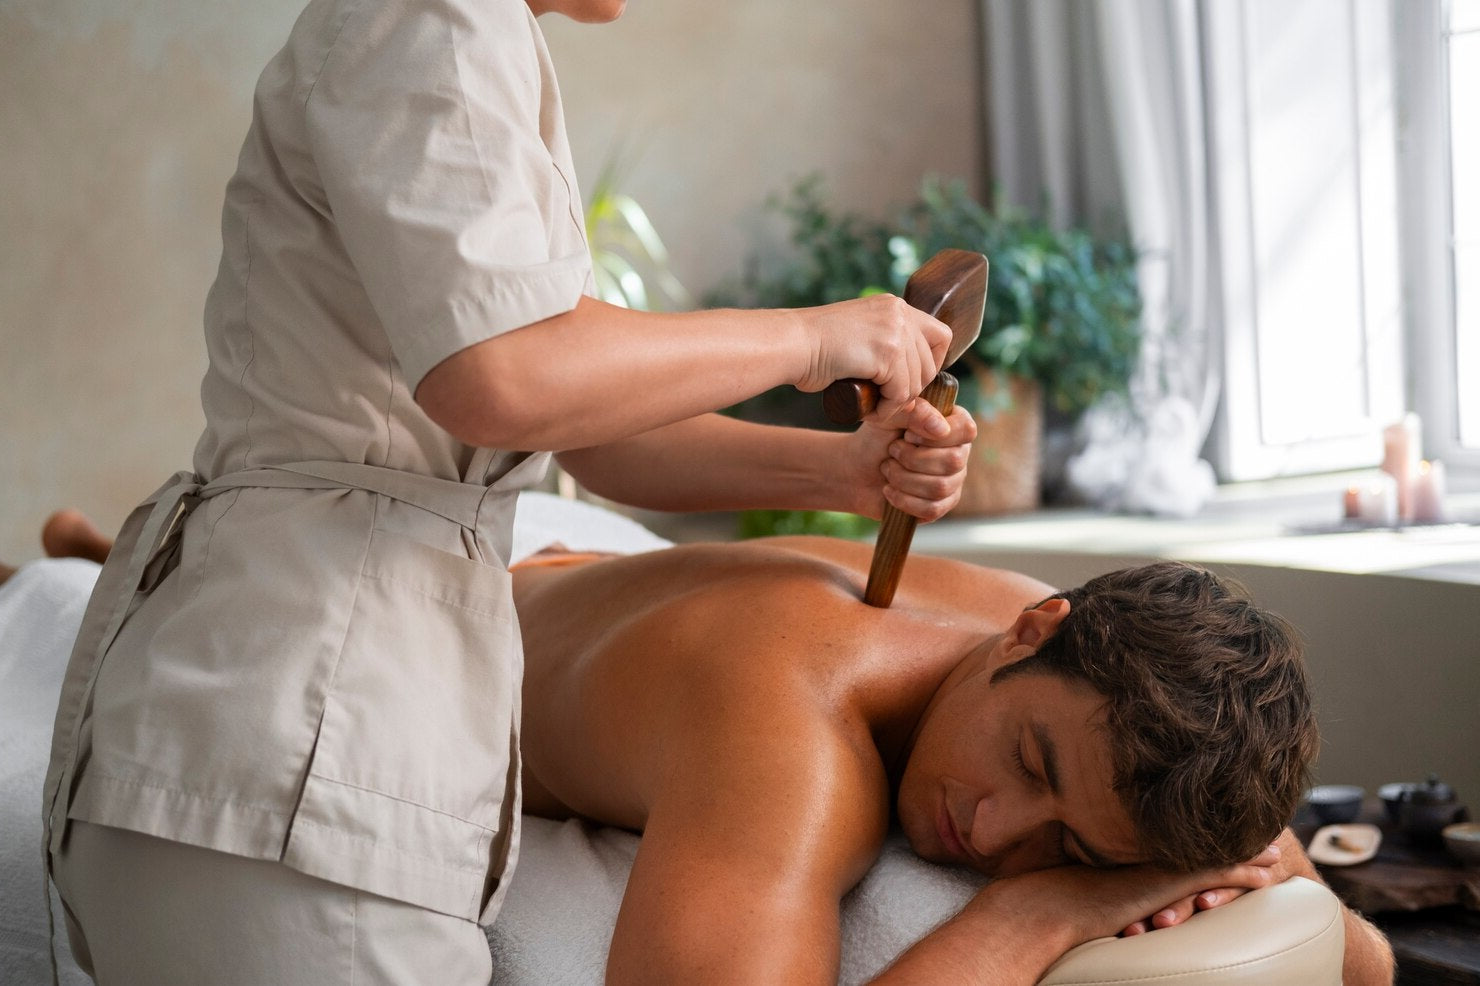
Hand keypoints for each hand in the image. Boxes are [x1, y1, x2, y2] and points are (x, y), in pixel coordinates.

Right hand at [794, 295, 951, 417]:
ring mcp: (896, 331)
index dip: (932, 362)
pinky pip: (901, 393)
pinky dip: (887, 408)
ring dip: (897, 402)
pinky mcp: (888, 352)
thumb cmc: (814, 347)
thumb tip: (910, 376)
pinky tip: (870, 410)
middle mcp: (900, 313)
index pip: (940, 334)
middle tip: (888, 400)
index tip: (912, 380)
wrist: (792, 344)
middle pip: (931, 363)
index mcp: (894, 305)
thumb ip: (884, 343)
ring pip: (917, 382)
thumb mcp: (859, 334)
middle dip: (913, 388)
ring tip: (874, 406)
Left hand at [843, 400, 975, 520]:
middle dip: (912, 458)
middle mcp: (959, 453)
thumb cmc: (876, 438)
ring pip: (940, 487)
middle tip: (892, 451)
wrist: (856, 470)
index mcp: (952, 426)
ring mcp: (953, 481)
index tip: (907, 435)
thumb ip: (916, 411)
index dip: (935, 437)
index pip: (966, 430)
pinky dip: (903, 500)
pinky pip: (932, 509)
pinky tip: (889, 490)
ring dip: (903, 478)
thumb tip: (941, 428)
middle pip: (953, 462)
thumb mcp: (891, 416)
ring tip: (887, 469)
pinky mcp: (941, 505)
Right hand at [974, 850, 1279, 950]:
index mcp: (1123, 849)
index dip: (1200, 828)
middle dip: (1231, 832)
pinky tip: (1266, 872)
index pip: (1172, 835)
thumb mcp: (1072, 882)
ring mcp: (1154, 866)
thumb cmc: (1043, 903)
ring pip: (1213, 852)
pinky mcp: (1164, 883)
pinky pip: (1216, 873)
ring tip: (1272, 847)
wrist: (1040, 912)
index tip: (1221, 818)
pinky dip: (1243, 870)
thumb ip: (1088, 875)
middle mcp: (1142, 853)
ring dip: (1246, 850)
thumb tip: (1089, 885)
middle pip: (1197, 838)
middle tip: (1261, 826)